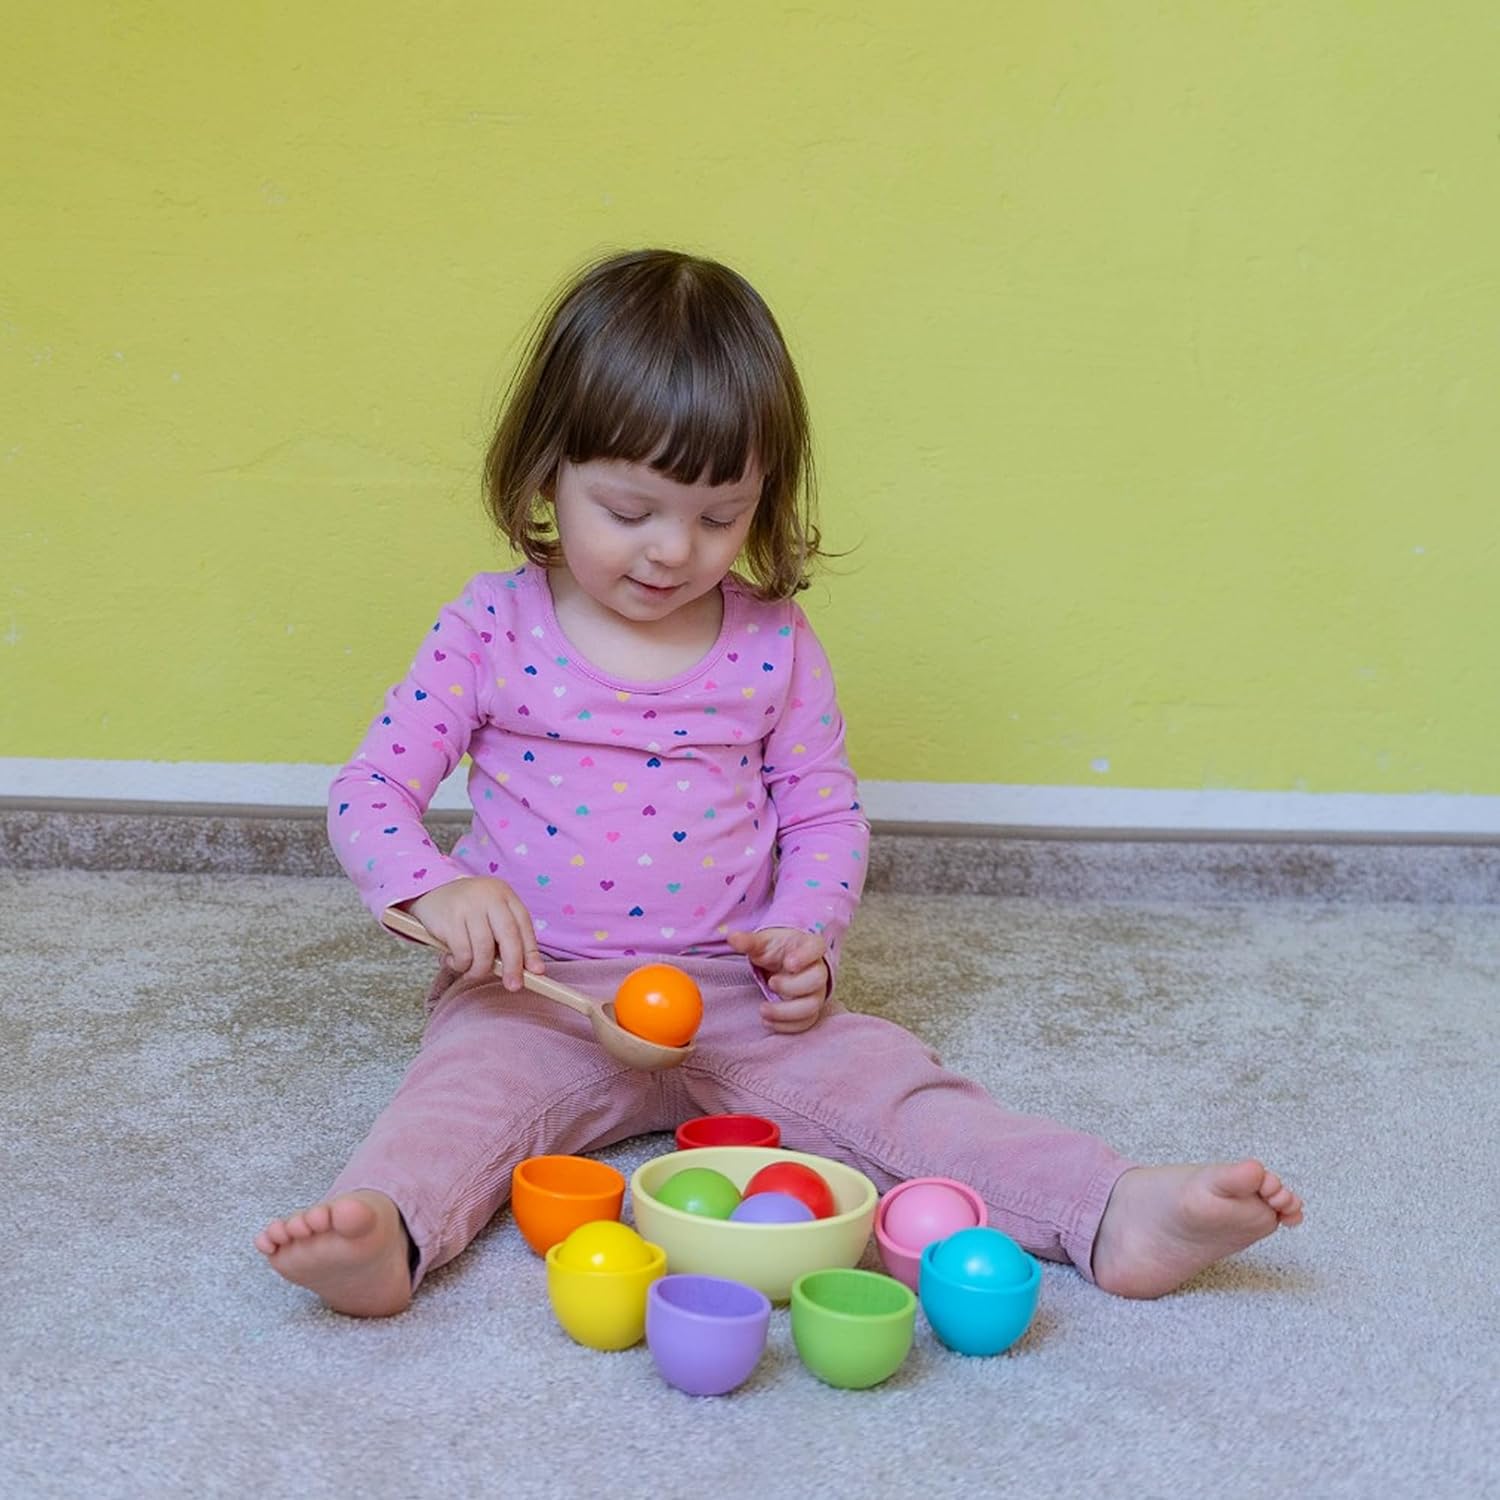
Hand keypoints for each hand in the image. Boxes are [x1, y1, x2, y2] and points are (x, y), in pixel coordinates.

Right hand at [402, 876, 543, 989]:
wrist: (429, 891)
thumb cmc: (466, 910)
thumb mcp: (490, 913)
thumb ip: (507, 935)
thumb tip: (529, 969)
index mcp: (504, 894)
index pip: (523, 924)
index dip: (531, 950)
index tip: (536, 972)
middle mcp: (489, 897)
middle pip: (508, 936)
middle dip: (513, 965)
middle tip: (513, 985)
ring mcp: (469, 907)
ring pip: (484, 949)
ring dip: (480, 969)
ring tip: (472, 972)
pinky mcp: (449, 919)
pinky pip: (462, 953)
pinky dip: (460, 965)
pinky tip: (453, 961)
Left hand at [726, 927, 829, 1033]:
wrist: (782, 961)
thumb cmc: (776, 949)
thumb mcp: (762, 942)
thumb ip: (749, 941)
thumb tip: (732, 938)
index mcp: (810, 946)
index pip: (816, 947)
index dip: (805, 956)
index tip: (788, 963)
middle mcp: (818, 970)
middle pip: (817, 979)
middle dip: (793, 985)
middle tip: (771, 983)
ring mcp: (816, 991)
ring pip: (812, 1006)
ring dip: (787, 1012)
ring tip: (763, 1010)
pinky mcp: (809, 1009)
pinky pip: (806, 1022)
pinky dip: (787, 1025)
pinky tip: (768, 1022)